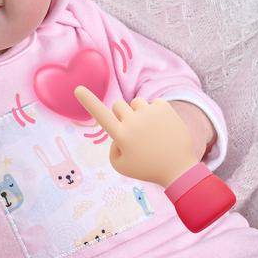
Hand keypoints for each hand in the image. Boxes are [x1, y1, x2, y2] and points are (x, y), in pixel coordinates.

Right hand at [73, 86, 202, 186]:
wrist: (179, 169)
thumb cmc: (147, 169)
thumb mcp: (121, 166)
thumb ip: (112, 147)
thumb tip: (117, 131)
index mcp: (121, 136)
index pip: (101, 115)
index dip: (88, 101)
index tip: (78, 89)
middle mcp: (134, 121)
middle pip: (118, 105)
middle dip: (121, 115)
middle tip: (134, 132)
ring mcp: (150, 113)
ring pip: (136, 102)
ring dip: (138, 113)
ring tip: (149, 131)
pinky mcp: (165, 108)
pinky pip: (153, 103)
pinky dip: (155, 113)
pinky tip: (161, 127)